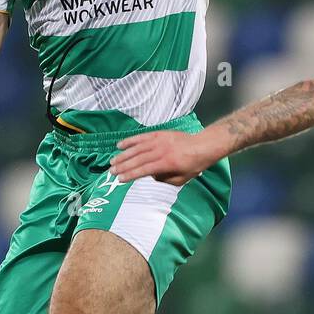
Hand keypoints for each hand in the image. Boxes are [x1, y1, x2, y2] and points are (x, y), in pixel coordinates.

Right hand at [110, 130, 225, 185]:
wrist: (202, 146)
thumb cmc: (193, 165)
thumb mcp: (180, 180)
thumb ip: (163, 179)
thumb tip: (149, 175)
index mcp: (166, 164)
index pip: (143, 170)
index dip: (130, 175)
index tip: (120, 179)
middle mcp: (161, 151)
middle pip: (137, 159)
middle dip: (123, 166)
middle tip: (111, 172)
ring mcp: (159, 140)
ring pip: (137, 148)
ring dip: (123, 154)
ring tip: (113, 161)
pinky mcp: (159, 134)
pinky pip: (142, 137)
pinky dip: (131, 140)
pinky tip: (120, 144)